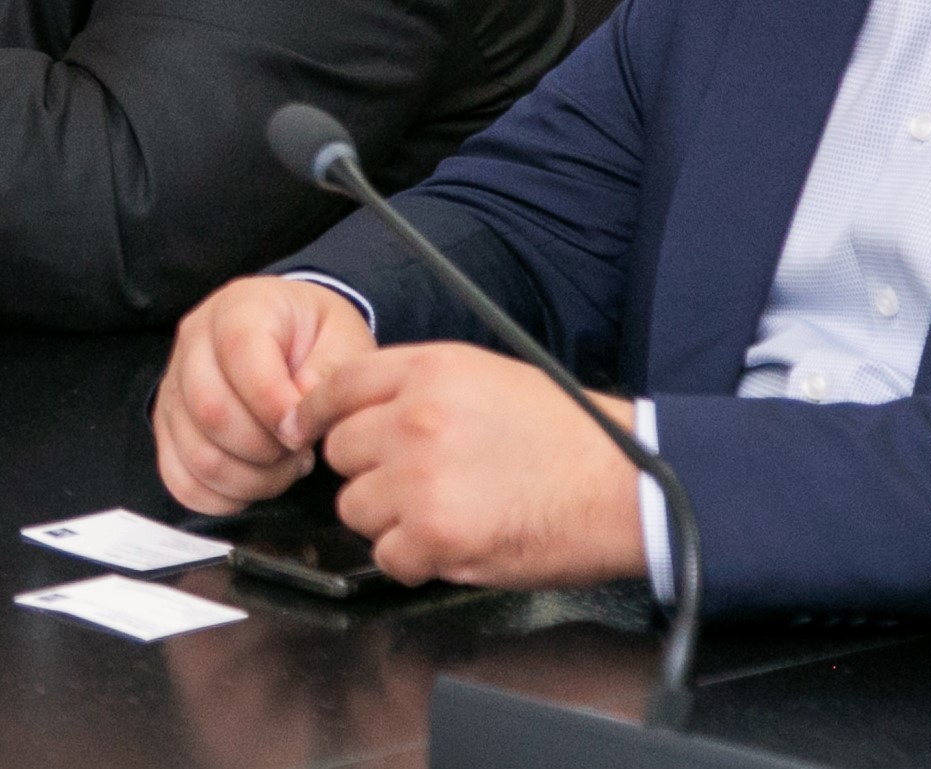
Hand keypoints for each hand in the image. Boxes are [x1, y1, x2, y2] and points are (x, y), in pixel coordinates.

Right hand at [154, 276, 378, 512]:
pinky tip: (254, 483)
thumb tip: (300, 415)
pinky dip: (221, 497)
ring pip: (196, 453)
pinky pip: (179, 479)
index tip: (304, 430)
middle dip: (265, 448)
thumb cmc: (315, 339)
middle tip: (300, 452)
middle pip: (210, 410)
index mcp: (239, 308)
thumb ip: (331, 371)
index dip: (274, 402)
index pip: (238, 351)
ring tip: (283, 467)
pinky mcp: (167, 428)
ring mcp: (174, 388)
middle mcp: (193, 342)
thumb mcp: (343, 337)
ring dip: (250, 478)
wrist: (288, 339)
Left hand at [299, 343, 648, 590]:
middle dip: (369, 471)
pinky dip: (413, 560)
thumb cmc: (571, 436)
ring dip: (388, 519)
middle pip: (340, 452)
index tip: (308, 431)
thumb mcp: (490, 378)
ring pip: (354, 507)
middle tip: (414, 483)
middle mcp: (415, 418)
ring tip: (441, 514)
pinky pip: (387, 555)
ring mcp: (419, 477)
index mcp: (430, 371)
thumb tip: (368, 411)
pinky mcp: (433, 534)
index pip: (337, 387)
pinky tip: (452, 545)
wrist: (622, 485)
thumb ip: (422, 388)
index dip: (318, 414)